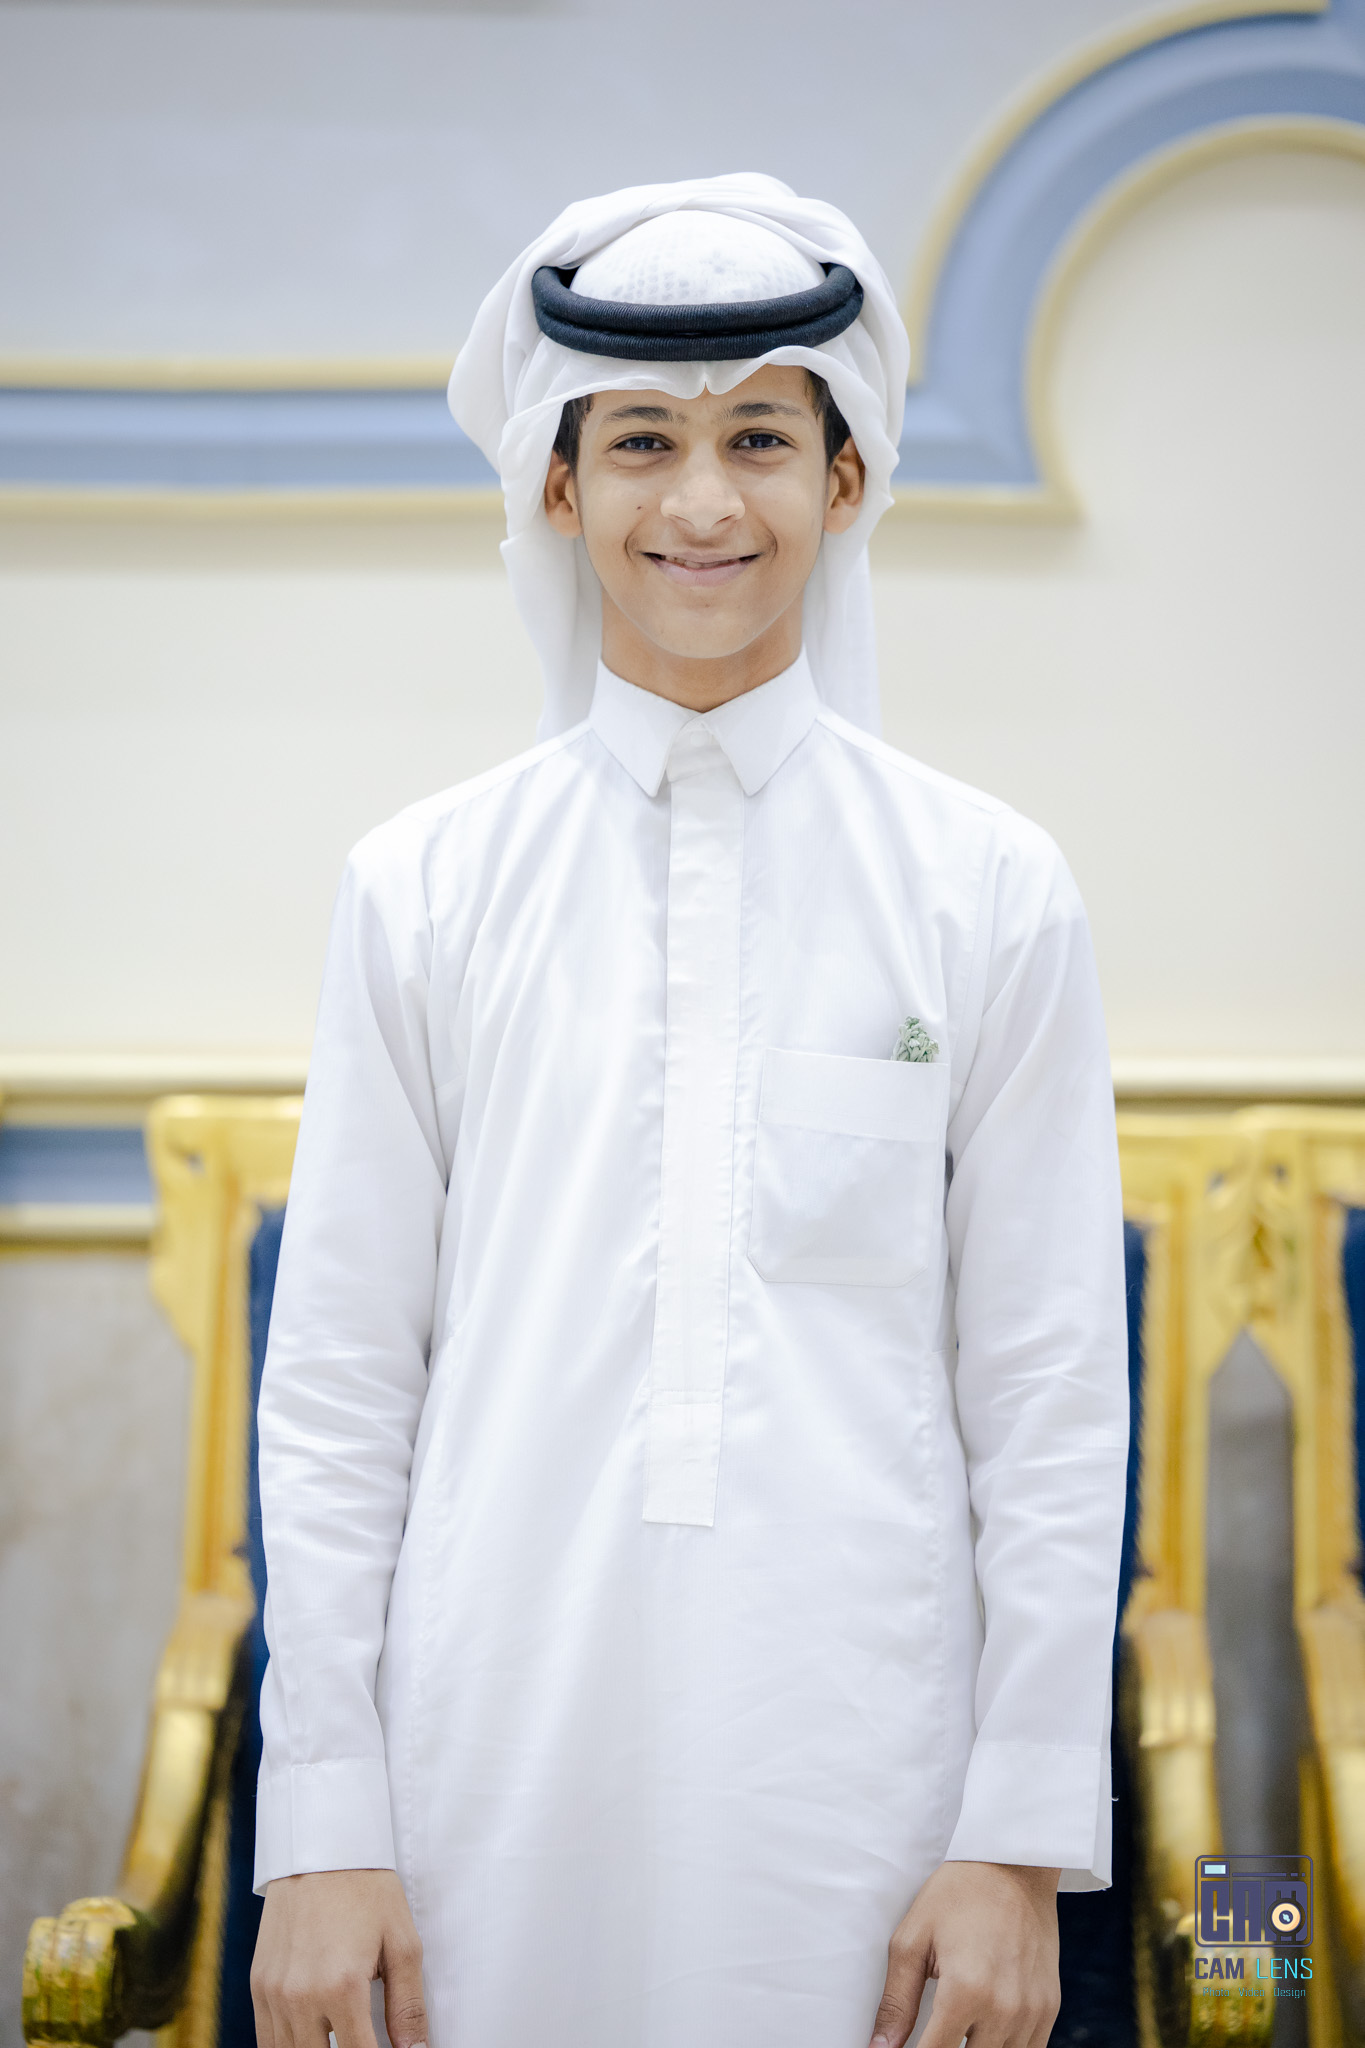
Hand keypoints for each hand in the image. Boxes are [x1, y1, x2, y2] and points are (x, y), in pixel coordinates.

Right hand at [251, 1868, 428, 2047]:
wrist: (321, 1849)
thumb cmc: (367, 1891)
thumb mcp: (402, 1942)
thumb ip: (408, 2006)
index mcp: (342, 1987)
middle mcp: (301, 1996)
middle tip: (364, 2039)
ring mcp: (273, 1993)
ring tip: (341, 2037)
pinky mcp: (258, 1985)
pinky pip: (266, 2040)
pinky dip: (288, 2046)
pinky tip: (312, 2038)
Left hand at [868, 1860, 1059, 2047]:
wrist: (1012, 1864)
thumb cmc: (956, 1895)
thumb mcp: (913, 1940)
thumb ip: (895, 2002)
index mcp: (965, 1991)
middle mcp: (1004, 2009)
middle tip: (933, 2026)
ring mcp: (1032, 2012)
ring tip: (957, 2024)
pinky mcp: (1049, 2008)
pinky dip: (1003, 2047)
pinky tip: (983, 2029)